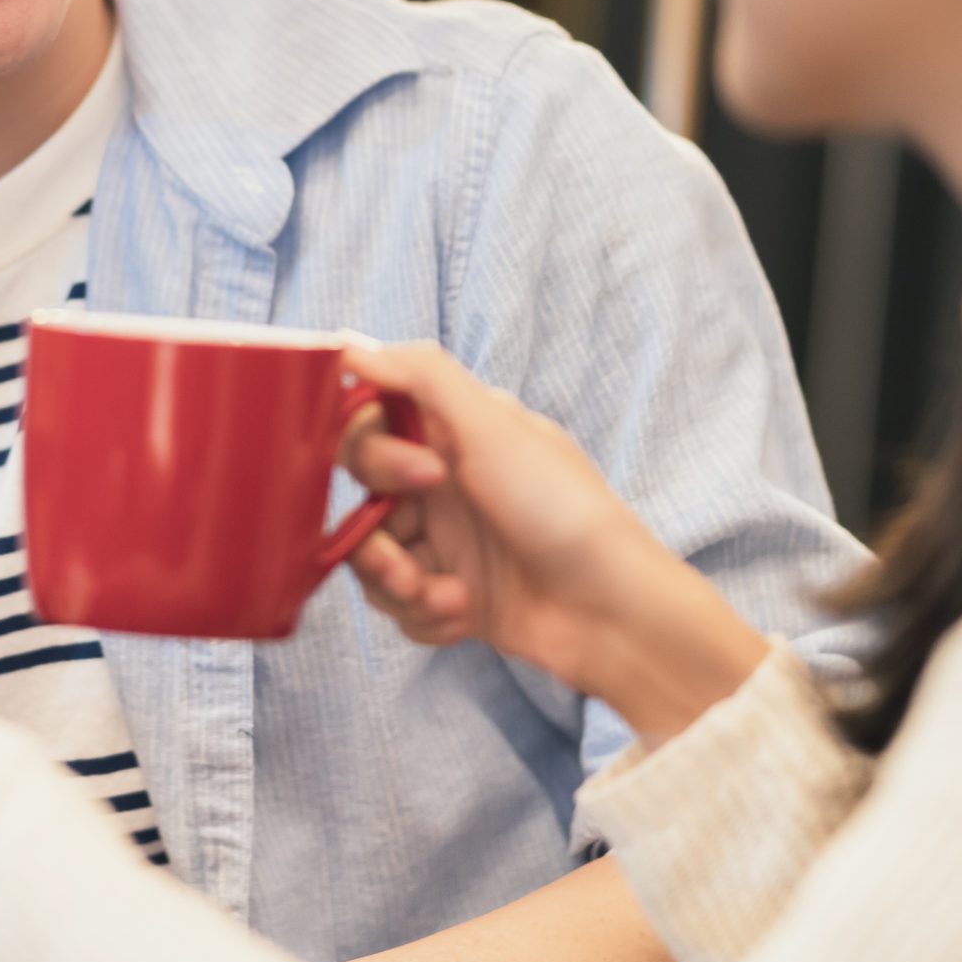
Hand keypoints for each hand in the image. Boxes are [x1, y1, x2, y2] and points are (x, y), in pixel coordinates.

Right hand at [340, 343, 769, 740]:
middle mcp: (442, 485)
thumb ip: (422, 375)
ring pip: (371, 562)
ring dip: (396, 586)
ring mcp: (446, 543)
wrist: (612, 612)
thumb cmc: (561, 509)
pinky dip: (424, 616)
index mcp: (452, 435)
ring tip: (445, 598)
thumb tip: (349, 346)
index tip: (420, 476)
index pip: (368, 428)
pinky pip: (398, 607)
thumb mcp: (494, 427)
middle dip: (374, 541)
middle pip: (360, 503)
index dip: (374, 454)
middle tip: (409, 564)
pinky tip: (464, 615)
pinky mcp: (450, 597)